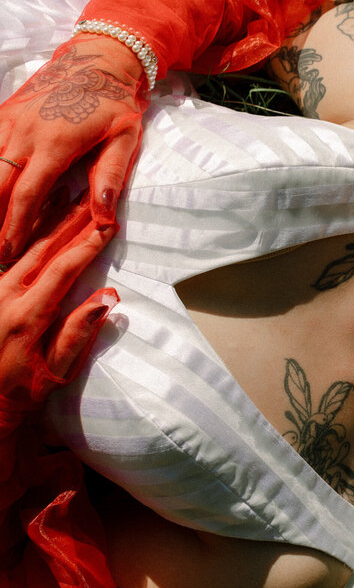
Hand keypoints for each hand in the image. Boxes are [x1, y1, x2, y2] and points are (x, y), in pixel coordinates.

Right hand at [0, 34, 145, 260]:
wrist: (97, 59)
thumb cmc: (115, 102)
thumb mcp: (124, 139)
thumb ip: (111, 177)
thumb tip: (104, 219)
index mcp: (56, 143)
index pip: (27, 194)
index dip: (15, 226)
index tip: (7, 252)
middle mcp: (24, 132)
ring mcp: (8, 121)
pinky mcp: (2, 114)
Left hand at [0, 196, 115, 438]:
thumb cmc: (21, 391)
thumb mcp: (56, 373)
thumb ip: (78, 334)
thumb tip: (108, 298)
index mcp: (26, 318)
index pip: (62, 270)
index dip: (87, 246)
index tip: (108, 226)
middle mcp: (4, 298)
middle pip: (42, 249)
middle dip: (69, 221)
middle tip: (91, 197)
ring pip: (22, 247)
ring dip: (47, 220)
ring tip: (67, 196)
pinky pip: (7, 256)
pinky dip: (24, 234)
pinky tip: (36, 217)